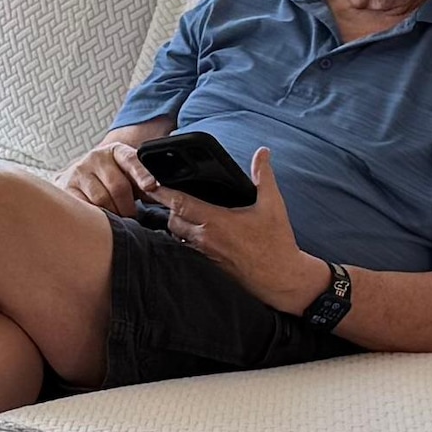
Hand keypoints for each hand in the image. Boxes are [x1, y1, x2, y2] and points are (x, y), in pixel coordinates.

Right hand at [63, 131, 157, 212]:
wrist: (75, 178)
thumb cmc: (108, 179)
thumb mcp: (126, 175)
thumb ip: (144, 183)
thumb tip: (166, 195)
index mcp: (116, 151)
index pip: (131, 160)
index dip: (142, 174)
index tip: (151, 186)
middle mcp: (96, 157)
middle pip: (118, 186)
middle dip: (128, 206)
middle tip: (131, 216)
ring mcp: (79, 171)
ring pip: (102, 199)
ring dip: (113, 213)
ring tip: (116, 218)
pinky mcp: (67, 187)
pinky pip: (85, 207)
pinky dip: (96, 216)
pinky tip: (100, 218)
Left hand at [152, 149, 323, 305]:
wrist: (280, 279)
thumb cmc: (276, 244)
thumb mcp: (273, 205)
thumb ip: (263, 176)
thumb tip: (263, 153)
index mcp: (215, 221)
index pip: (179, 203)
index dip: (162, 192)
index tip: (151, 183)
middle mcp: (205, 238)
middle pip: (172, 220)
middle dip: (168, 207)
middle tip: (169, 195)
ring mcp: (204, 254)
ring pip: (178, 236)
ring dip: (176, 224)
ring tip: (181, 213)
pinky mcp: (208, 265)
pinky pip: (188, 249)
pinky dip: (186, 239)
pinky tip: (194, 232)